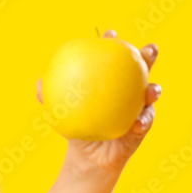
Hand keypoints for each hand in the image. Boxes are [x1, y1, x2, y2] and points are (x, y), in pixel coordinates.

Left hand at [36, 30, 161, 175]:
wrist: (88, 157)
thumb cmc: (77, 129)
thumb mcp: (63, 113)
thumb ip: (51, 98)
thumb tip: (39, 85)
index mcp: (112, 80)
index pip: (115, 56)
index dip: (115, 43)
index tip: (110, 36)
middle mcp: (130, 89)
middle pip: (143, 67)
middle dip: (148, 55)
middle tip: (146, 51)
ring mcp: (139, 106)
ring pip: (152, 92)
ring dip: (153, 89)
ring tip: (150, 91)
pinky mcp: (143, 125)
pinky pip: (146, 121)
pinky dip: (143, 121)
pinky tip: (137, 124)